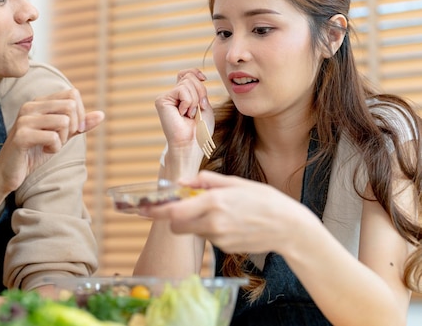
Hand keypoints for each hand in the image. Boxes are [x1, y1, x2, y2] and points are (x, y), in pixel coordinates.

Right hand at [0, 88, 103, 193]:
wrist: (9, 172)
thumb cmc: (35, 152)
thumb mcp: (61, 136)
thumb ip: (80, 125)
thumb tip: (102, 114)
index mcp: (40, 102)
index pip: (72, 94)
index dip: (81, 113)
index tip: (75, 130)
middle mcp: (30, 106)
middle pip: (70, 105)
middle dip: (74, 126)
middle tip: (62, 139)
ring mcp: (25, 119)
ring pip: (64, 121)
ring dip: (63, 139)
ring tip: (52, 146)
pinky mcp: (22, 135)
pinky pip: (54, 136)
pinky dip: (55, 148)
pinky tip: (45, 151)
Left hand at [142, 170, 309, 255]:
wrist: (288, 228)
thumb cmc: (264, 200)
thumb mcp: (235, 182)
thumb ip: (206, 181)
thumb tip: (183, 181)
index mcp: (213, 202)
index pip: (174, 211)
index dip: (155, 211)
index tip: (142, 209)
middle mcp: (213, 223)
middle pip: (177, 227)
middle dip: (175, 219)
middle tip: (185, 207)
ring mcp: (219, 238)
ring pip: (193, 232)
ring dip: (195, 223)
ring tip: (219, 212)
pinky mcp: (225, 248)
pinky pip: (209, 238)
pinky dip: (211, 230)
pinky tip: (231, 223)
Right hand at [155, 68, 212, 150]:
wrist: (191, 143)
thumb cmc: (200, 129)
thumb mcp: (204, 104)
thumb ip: (199, 89)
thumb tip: (199, 76)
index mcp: (182, 96)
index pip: (186, 74)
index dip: (195, 72)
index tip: (204, 79)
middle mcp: (173, 95)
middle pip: (190, 76)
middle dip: (200, 92)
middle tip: (198, 109)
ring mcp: (166, 97)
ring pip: (187, 82)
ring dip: (195, 100)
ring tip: (190, 114)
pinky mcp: (161, 100)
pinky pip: (182, 90)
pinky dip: (188, 102)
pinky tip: (183, 114)